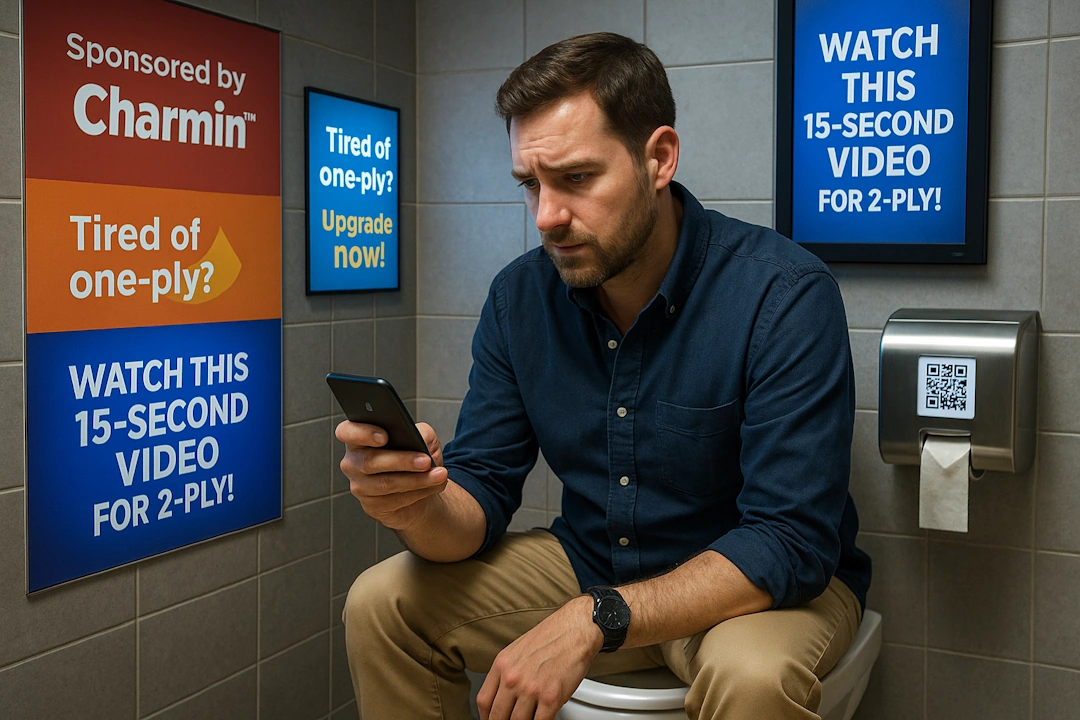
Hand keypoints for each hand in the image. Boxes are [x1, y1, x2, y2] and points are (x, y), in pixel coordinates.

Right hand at [336, 420, 447, 529]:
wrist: (418, 487)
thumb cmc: (413, 456)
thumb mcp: (422, 437)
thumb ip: (420, 432)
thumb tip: (421, 440)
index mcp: (358, 438)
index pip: (346, 432)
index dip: (362, 433)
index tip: (384, 436)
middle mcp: (353, 463)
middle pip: (369, 461)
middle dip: (401, 460)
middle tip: (425, 461)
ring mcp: (360, 486)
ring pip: (386, 483)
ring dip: (416, 480)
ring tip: (439, 474)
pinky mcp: (372, 506)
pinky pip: (395, 500)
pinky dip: (419, 492)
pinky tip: (434, 486)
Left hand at [477, 596, 603, 719]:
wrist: (576, 628)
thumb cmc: (552, 636)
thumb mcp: (518, 649)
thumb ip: (508, 672)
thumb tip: (504, 694)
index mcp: (502, 665)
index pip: (484, 701)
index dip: (486, 717)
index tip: (491, 719)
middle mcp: (513, 678)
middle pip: (497, 716)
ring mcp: (531, 689)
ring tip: (528, 719)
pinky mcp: (551, 698)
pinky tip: (542, 719)